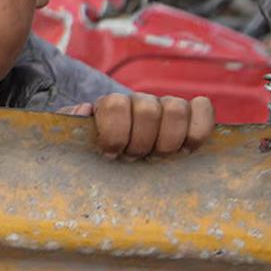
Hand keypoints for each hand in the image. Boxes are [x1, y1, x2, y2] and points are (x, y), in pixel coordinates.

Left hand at [85, 92, 214, 158]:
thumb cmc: (97, 159)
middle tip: (133, 158)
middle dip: (141, 142)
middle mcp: (139, 103)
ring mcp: (166, 109)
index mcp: (110, 107)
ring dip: (167, 141)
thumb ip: (68, 124)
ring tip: (157, 158)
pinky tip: (186, 149)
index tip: (110, 154)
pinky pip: (203, 109)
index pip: (115, 104)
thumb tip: (85, 109)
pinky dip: (199, 127)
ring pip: (175, 109)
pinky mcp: (191, 119)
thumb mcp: (74, 146)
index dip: (115, 133)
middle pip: (147, 109)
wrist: (119, 167)